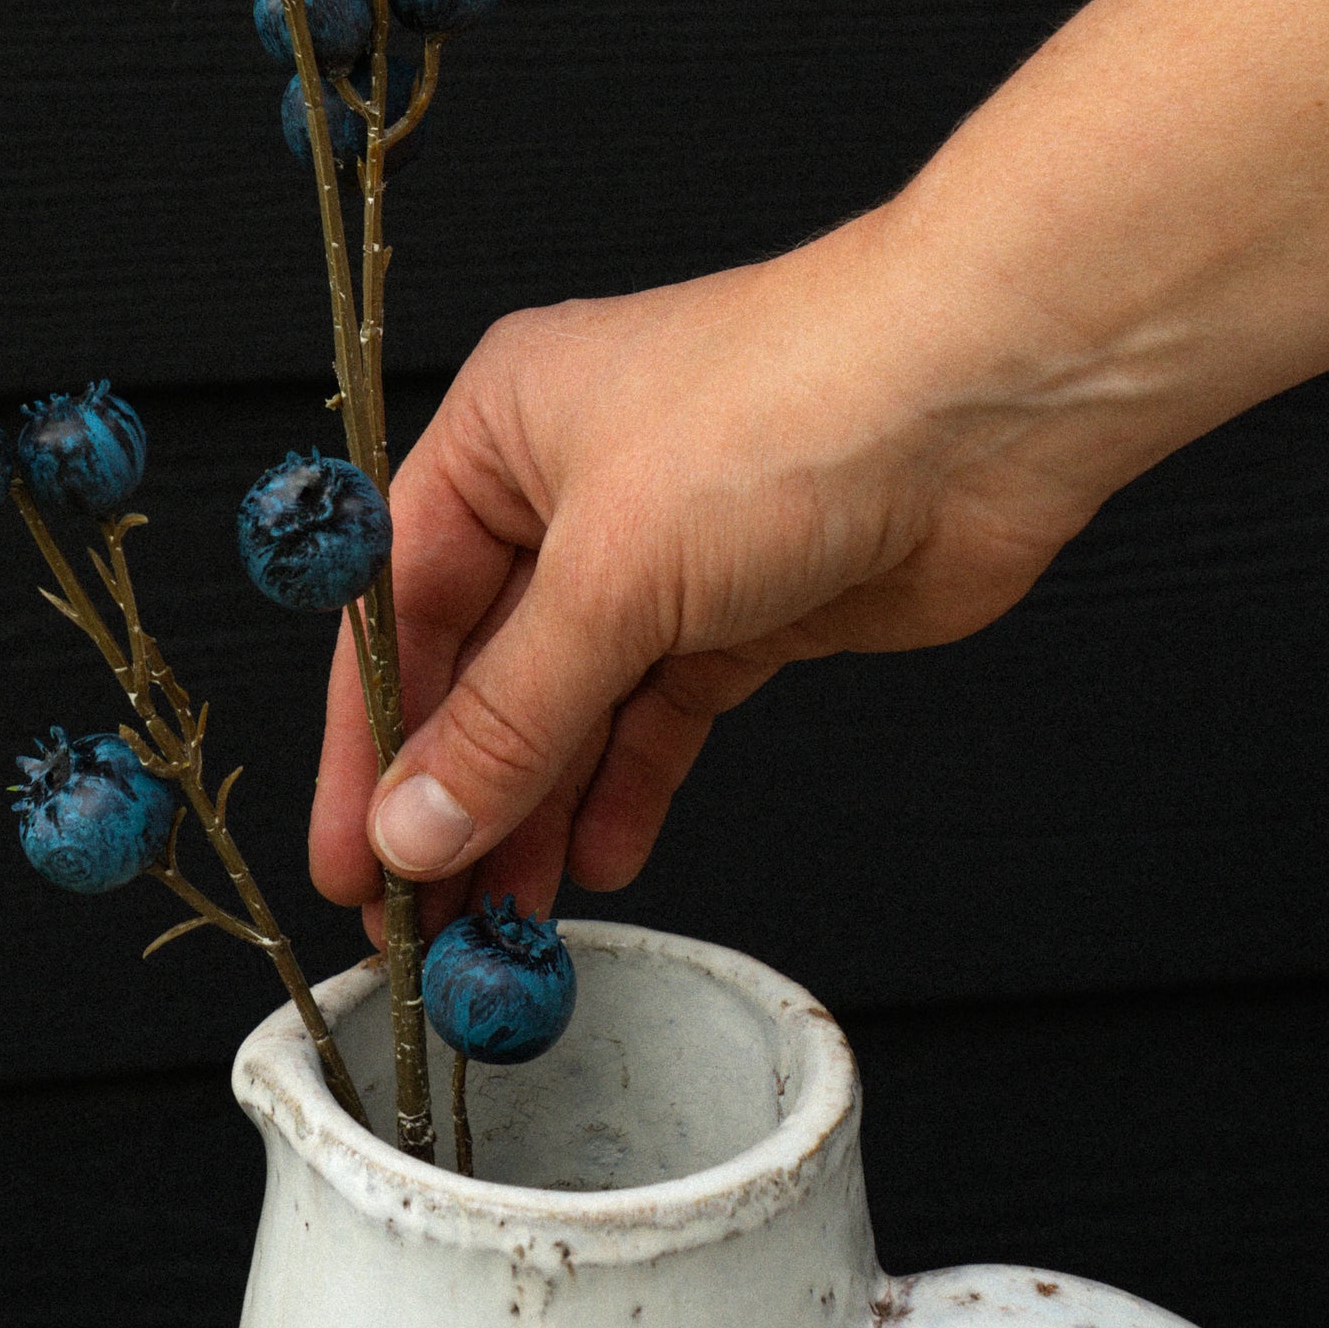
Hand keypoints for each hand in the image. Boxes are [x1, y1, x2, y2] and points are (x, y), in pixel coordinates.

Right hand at [309, 202, 1130, 940]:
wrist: (979, 401)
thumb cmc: (785, 411)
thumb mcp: (610, 575)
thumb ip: (509, 718)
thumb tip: (414, 828)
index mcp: (502, 428)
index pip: (398, 604)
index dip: (370, 741)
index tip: (348, 860)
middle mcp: (570, 485)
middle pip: (483, 664)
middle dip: (455, 793)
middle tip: (421, 923)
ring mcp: (665, 550)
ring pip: (571, 706)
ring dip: (536, 813)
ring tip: (503, 927)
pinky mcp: (748, 611)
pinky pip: (659, 718)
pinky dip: (626, 791)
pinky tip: (597, 862)